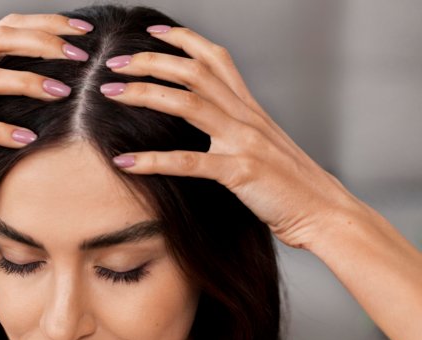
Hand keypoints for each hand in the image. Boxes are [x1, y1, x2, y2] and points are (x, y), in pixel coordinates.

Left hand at [102, 26, 357, 249]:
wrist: (323, 212)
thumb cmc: (290, 185)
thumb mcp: (262, 146)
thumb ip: (234, 129)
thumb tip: (203, 124)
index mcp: (250, 108)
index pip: (216, 58)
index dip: (184, 40)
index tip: (152, 33)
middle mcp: (246, 117)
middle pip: (194, 72)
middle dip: (151, 61)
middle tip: (115, 62)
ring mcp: (244, 142)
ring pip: (188, 104)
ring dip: (144, 94)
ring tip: (110, 93)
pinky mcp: (240, 172)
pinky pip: (189, 163)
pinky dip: (153, 161)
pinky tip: (125, 161)